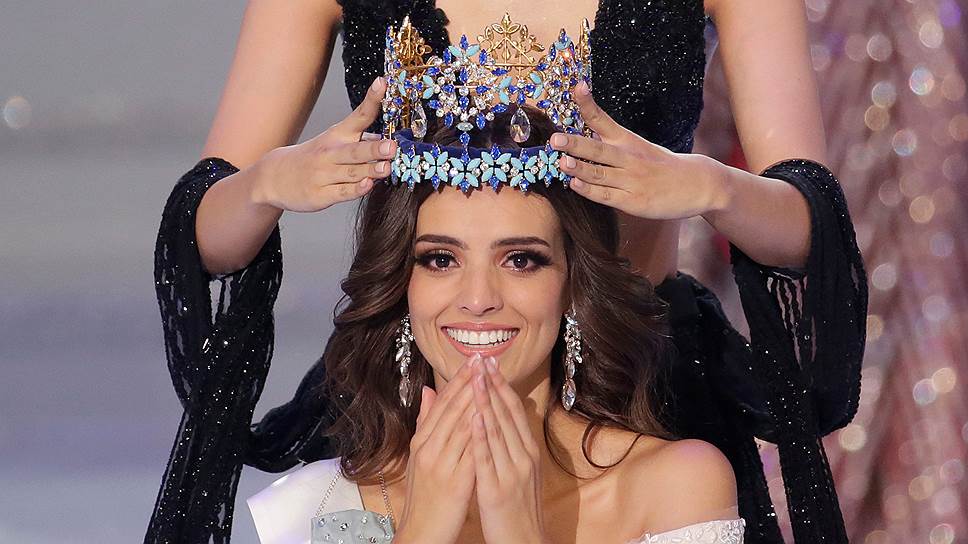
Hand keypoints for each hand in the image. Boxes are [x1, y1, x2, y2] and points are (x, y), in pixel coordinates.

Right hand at [251, 76, 397, 212]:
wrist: (274, 177)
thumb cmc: (312, 158)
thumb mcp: (333, 141)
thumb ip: (361, 140)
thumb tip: (387, 138)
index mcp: (337, 135)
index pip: (358, 115)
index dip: (372, 100)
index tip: (382, 84)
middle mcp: (331, 153)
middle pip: (356, 150)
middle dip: (374, 148)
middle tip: (391, 146)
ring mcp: (325, 174)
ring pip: (352, 172)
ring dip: (370, 170)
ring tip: (387, 167)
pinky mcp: (322, 195)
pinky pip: (342, 192)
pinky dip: (355, 190)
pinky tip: (368, 185)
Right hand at [394, 354, 479, 543]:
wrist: (421, 532)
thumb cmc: (424, 495)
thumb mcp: (420, 456)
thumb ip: (426, 423)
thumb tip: (430, 392)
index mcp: (422, 441)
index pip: (442, 403)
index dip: (458, 379)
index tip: (473, 359)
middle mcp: (429, 448)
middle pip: (452, 409)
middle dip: (470, 382)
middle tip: (484, 358)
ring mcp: (441, 463)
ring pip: (462, 425)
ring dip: (477, 399)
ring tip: (490, 377)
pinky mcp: (455, 481)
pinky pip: (470, 451)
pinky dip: (479, 432)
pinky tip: (490, 417)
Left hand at [471, 356, 547, 543]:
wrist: (524, 542)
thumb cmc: (518, 509)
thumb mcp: (520, 472)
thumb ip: (512, 444)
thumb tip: (504, 417)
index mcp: (527, 452)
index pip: (513, 411)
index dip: (501, 385)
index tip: (489, 363)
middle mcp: (523, 457)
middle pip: (506, 414)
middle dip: (492, 384)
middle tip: (481, 358)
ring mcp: (511, 471)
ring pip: (497, 430)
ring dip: (485, 401)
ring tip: (475, 377)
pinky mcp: (496, 488)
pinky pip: (487, 457)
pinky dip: (481, 435)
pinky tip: (475, 416)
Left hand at [550, 81, 727, 220]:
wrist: (698, 184)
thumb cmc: (661, 166)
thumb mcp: (639, 146)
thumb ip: (610, 142)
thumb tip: (577, 140)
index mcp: (627, 140)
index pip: (603, 119)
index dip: (588, 104)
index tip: (577, 87)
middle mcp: (628, 158)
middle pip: (598, 149)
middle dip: (575, 143)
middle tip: (555, 139)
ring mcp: (630, 180)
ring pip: (599, 174)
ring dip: (579, 168)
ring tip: (561, 162)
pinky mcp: (632, 201)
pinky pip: (606, 195)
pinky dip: (589, 190)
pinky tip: (574, 184)